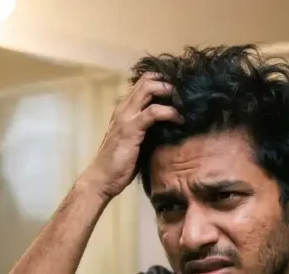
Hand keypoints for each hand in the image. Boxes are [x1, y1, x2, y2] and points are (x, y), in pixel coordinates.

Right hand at [79, 72, 182, 201]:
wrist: (102, 179)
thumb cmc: (120, 163)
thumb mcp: (137, 140)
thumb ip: (148, 128)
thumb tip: (170, 123)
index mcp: (125, 109)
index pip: (144, 83)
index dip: (163, 82)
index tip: (180, 92)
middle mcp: (124, 108)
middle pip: (147, 80)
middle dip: (169, 83)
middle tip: (185, 94)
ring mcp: (126, 116)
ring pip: (149, 88)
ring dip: (170, 92)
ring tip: (184, 104)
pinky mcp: (131, 129)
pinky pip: (154, 112)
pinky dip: (170, 112)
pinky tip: (180, 121)